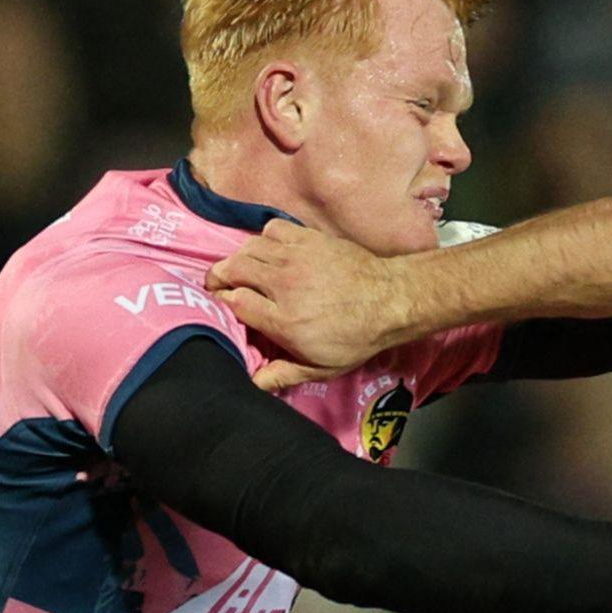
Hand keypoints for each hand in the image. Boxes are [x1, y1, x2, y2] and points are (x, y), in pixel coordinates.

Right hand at [207, 221, 407, 388]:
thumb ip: (283, 374)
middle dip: (220, 277)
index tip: (226, 305)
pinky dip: (265, 238)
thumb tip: (252, 383)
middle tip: (221, 285)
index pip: (234, 302)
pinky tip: (271, 251)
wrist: (391, 301)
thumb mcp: (321, 367)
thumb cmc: (356, 338)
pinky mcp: (310, 239)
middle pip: (232, 269)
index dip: (223, 302)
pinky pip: (273, 229)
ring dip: (239, 258)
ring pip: (248, 248)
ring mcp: (296, 258)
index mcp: (283, 320)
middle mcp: (283, 285)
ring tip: (241, 269)